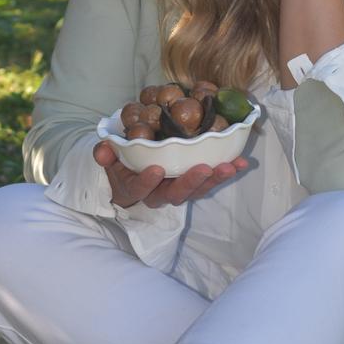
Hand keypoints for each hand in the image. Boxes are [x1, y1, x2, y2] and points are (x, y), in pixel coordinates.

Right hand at [93, 141, 248, 208]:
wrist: (134, 174)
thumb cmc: (122, 164)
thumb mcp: (109, 159)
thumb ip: (105, 154)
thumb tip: (102, 150)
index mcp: (137, 188)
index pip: (141, 189)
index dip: (147, 182)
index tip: (156, 169)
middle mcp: (161, 194)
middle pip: (177, 193)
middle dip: (192, 182)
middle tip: (205, 169)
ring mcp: (180, 189)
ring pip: (198, 190)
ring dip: (215, 179)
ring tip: (231, 166)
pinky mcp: (197, 183)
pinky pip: (212, 180)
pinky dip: (227, 171)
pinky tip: (241, 162)